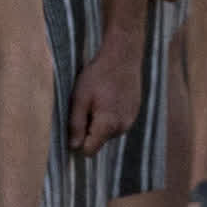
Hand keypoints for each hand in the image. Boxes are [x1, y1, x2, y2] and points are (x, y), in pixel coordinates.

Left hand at [67, 39, 140, 156]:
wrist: (123, 56)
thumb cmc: (99, 74)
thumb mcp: (80, 98)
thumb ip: (76, 124)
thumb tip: (73, 147)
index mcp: (107, 125)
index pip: (89, 151)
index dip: (79, 142)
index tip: (75, 127)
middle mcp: (122, 127)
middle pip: (99, 141)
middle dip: (90, 129)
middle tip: (87, 105)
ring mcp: (130, 121)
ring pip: (108, 133)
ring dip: (100, 122)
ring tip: (99, 99)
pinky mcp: (134, 114)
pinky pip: (117, 123)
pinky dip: (110, 115)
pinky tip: (109, 97)